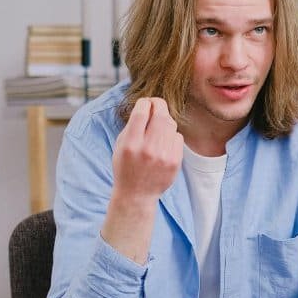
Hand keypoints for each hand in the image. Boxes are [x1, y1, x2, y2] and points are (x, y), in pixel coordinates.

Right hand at [100, 98, 183, 263]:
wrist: (137, 194)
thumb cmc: (126, 167)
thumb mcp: (120, 146)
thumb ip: (131, 126)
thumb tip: (146, 106)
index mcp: (131, 144)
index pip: (141, 113)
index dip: (144, 103)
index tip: (145, 102)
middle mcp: (148, 149)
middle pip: (160, 115)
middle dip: (158, 105)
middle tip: (155, 104)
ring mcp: (164, 156)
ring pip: (171, 124)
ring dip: (164, 119)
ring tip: (157, 124)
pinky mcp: (175, 161)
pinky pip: (177, 137)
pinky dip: (171, 134)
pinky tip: (163, 140)